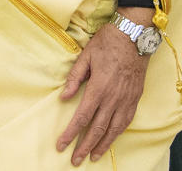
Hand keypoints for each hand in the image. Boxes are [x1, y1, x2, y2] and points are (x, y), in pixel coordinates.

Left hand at [56, 8, 153, 165]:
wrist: (134, 37)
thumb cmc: (106, 44)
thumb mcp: (85, 57)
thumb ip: (74, 78)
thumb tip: (64, 97)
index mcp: (98, 88)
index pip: (82, 117)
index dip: (71, 134)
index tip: (61, 145)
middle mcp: (113, 98)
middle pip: (97, 129)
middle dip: (85, 146)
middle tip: (75, 160)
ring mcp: (126, 100)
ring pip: (113, 129)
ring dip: (102, 145)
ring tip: (93, 157)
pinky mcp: (135, 99)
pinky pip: (126, 122)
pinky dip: (117, 134)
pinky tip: (110, 139)